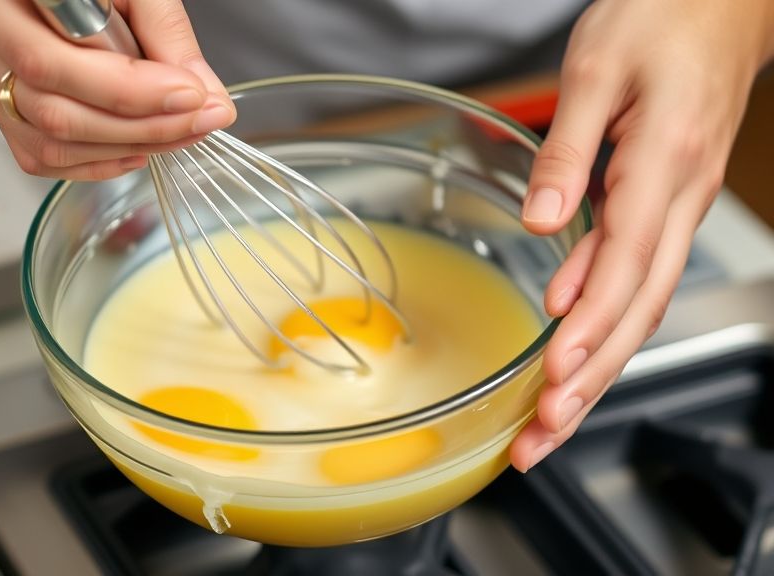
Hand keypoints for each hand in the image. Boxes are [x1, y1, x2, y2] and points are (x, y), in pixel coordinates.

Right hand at [0, 0, 234, 179]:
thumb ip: (164, 29)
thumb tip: (204, 95)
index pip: (55, 62)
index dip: (131, 91)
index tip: (191, 95)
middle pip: (53, 111)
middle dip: (140, 126)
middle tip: (199, 120)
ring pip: (48, 141)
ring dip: (126, 146)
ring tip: (179, 131)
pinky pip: (39, 153)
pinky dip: (97, 160)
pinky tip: (136, 146)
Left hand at [510, 0, 773, 470]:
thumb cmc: (661, 17)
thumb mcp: (599, 67)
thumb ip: (566, 150)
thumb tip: (541, 223)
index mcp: (662, 163)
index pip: (625, 263)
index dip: (590, 326)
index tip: (552, 375)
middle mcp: (678, 198)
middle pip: (636, 309)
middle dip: (589, 382)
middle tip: (539, 438)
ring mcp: (678, 207)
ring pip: (641, 308)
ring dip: (597, 373)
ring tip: (549, 424)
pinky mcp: (666, 207)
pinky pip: (639, 282)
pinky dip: (606, 329)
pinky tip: (574, 358)